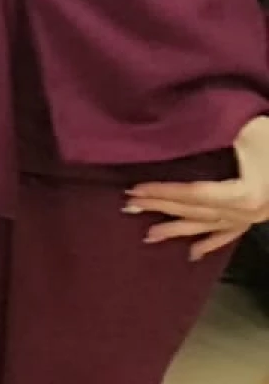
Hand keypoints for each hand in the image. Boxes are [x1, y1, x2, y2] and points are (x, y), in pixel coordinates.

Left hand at [126, 115, 268, 260]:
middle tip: (129, 206)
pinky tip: (193, 253)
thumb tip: (176, 132)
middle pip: (197, 211)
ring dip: (179, 229)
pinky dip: (212, 242)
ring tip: (149, 234)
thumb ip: (215, 134)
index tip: (133, 189)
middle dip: (162, 208)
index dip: (162, 192)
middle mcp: (250, 212)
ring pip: (210, 225)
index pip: (193, 195)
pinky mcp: (259, 214)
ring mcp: (256, 217)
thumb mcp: (247, 130)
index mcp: (246, 194)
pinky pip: (232, 234)